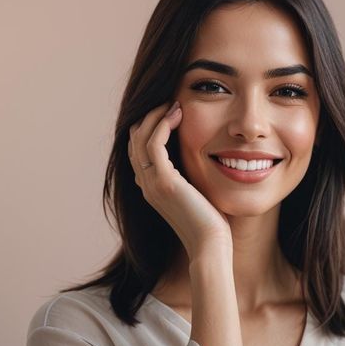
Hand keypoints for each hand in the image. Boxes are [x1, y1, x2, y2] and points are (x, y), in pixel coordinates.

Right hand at [128, 102, 230, 259]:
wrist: (210, 245)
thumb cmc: (211, 224)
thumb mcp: (197, 193)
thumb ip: (190, 176)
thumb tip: (201, 158)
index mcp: (151, 187)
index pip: (138, 149)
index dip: (149, 126)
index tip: (170, 110)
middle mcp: (146, 184)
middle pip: (133, 139)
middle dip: (149, 116)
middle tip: (168, 100)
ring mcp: (151, 183)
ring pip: (139, 137)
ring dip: (155, 115)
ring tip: (173, 103)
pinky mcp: (164, 182)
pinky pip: (154, 142)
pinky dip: (163, 123)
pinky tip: (179, 114)